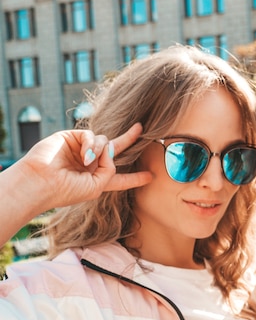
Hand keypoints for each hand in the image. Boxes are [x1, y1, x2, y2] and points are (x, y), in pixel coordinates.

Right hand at [8, 123, 151, 209]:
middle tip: (141, 129)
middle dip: (129, 139)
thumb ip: (110, 170)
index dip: (135, 178)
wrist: (41, 182)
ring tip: (87, 161)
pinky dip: (91, 145)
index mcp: (97, 179)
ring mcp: (81, 150)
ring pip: (105, 142)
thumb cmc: (67, 190)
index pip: (120, 178)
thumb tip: (111, 148)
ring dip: (101, 151)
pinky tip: (84, 156)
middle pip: (115, 150)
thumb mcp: (96, 186)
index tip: (151, 176)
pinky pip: (92, 136)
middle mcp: (90, 163)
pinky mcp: (72, 138)